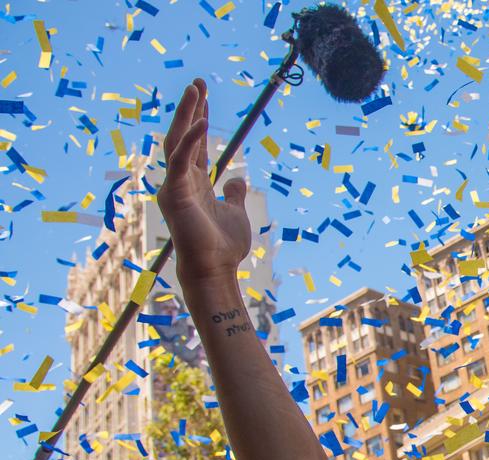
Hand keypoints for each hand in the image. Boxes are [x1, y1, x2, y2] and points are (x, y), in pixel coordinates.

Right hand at [157, 78, 251, 283]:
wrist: (214, 269)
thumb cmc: (222, 246)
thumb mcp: (235, 211)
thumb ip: (234, 194)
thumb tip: (236, 179)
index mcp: (193, 182)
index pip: (194, 143)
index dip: (199, 119)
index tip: (204, 96)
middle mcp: (180, 180)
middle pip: (183, 136)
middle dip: (190, 108)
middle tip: (198, 82)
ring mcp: (174, 186)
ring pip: (178, 141)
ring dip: (186, 114)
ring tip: (194, 89)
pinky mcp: (174, 194)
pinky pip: (181, 161)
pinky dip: (190, 141)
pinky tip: (200, 122)